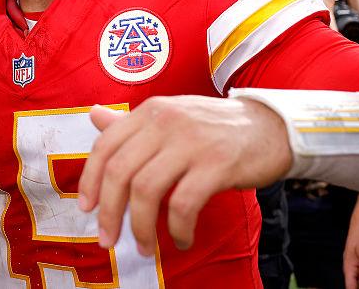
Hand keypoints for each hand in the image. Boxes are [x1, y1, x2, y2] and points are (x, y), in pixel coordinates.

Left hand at [77, 96, 291, 255]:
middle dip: (110, 212)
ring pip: (147, 190)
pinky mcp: (218, 164)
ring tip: (146, 247)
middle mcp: (167, 122)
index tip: (87, 208)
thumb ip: (132, 123)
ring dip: (141, 227)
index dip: (90, 180)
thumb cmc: (216, 128)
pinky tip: (182, 239)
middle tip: (109, 239)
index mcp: (151, 111)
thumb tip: (94, 115)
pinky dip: (177, 229)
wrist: (272, 127)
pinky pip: (183, 204)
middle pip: (121, 171)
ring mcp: (192, 142)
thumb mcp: (171, 115)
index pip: (106, 145)